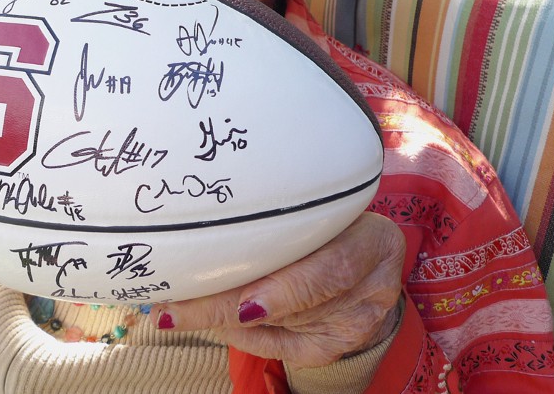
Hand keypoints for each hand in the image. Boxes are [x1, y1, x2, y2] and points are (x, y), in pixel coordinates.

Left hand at [153, 212, 405, 369]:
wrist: (369, 259)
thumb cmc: (335, 221)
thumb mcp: (326, 205)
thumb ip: (290, 215)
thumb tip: (217, 214)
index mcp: (375, 242)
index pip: (333, 269)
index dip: (290, 289)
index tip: (246, 304)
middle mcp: (372, 290)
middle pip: (296, 306)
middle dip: (233, 307)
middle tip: (180, 307)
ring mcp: (354, 325)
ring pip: (281, 327)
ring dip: (225, 319)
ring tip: (178, 308)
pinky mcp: (330, 348)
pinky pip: (278, 347)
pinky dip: (239, 335)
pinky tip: (207, 322)